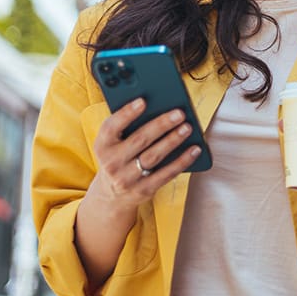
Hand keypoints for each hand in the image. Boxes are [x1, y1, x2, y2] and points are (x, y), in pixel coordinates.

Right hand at [87, 98, 201, 214]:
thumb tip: (157, 108)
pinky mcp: (143, 190)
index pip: (111, 127)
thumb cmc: (118, 157)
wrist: (111, 195)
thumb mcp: (113, 143)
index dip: (126, 113)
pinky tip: (194, 149)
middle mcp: (111, 163)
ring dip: (173, 141)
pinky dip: (182, 161)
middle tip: (179, 113)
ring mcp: (127, 179)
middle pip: (139, 140)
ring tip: (187, 128)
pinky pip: (166, 174)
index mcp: (102, 145)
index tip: (143, 101)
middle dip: (161, 125)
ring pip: (153, 156)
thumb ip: (127, 127)